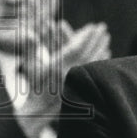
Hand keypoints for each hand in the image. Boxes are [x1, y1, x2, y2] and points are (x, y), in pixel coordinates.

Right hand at [15, 21, 110, 137]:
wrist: (39, 111)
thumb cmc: (34, 85)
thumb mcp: (30, 66)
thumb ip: (30, 48)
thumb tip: (31, 35)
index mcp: (57, 67)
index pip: (76, 48)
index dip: (85, 36)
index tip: (92, 26)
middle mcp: (69, 74)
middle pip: (88, 53)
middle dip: (96, 39)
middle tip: (103, 27)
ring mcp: (77, 82)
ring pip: (94, 62)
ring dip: (101, 48)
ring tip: (107, 38)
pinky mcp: (83, 88)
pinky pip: (95, 72)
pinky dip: (101, 60)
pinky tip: (106, 54)